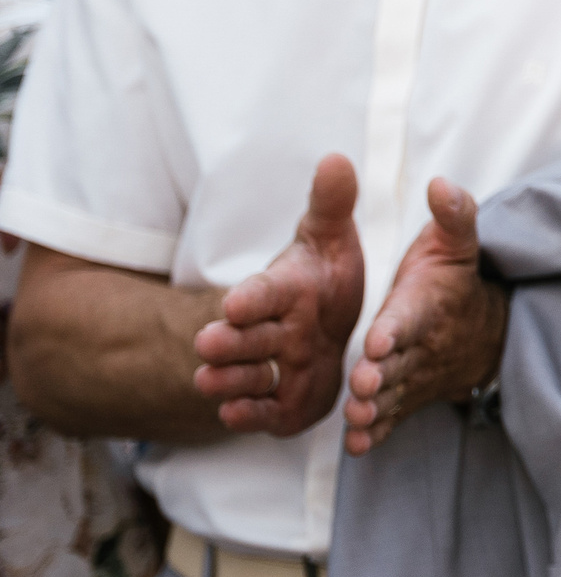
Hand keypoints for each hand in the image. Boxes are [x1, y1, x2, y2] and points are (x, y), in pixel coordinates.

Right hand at [193, 155, 364, 435]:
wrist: (329, 329)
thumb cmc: (323, 279)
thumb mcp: (332, 240)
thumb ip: (332, 205)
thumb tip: (338, 159)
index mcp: (281, 291)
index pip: (263, 292)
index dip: (250, 298)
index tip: (235, 302)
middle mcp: (269, 331)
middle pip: (244, 337)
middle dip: (226, 341)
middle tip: (206, 343)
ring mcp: (271, 368)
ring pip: (245, 376)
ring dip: (229, 380)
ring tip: (210, 381)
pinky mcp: (282, 403)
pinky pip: (263, 412)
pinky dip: (248, 416)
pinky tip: (233, 416)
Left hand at [344, 177, 507, 455]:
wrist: (483, 335)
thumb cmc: (455, 283)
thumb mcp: (457, 244)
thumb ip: (453, 215)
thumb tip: (441, 183)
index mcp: (424, 306)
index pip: (409, 317)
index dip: (395, 329)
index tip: (377, 338)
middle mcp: (419, 346)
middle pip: (398, 362)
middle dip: (381, 374)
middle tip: (363, 384)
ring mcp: (413, 376)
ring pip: (393, 394)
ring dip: (377, 408)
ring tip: (358, 418)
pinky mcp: (406, 398)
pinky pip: (394, 418)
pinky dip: (378, 433)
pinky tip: (359, 446)